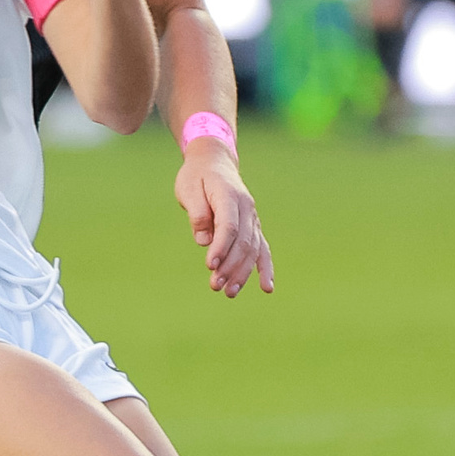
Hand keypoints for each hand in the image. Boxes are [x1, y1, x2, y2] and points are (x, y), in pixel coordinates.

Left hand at [175, 139, 273, 297]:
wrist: (214, 163)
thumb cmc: (197, 177)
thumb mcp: (188, 189)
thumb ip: (197, 213)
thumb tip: (203, 240)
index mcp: (229, 196)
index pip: (229, 226)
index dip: (221, 247)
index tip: (210, 266)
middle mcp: (247, 208)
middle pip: (243, 242)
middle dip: (230, 266)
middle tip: (215, 286)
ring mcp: (253, 218)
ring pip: (253, 249)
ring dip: (243, 273)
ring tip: (229, 293)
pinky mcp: (253, 227)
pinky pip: (263, 249)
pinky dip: (265, 269)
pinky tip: (266, 288)